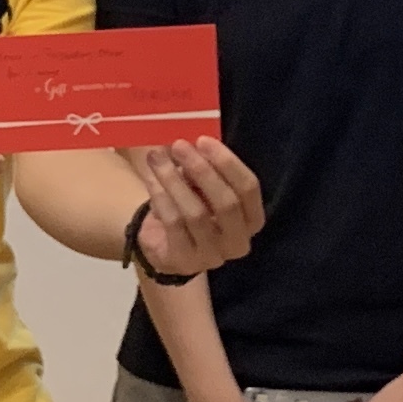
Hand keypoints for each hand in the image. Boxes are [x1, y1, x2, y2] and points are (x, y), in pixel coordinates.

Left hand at [130, 136, 264, 275]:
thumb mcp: (203, 186)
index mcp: (252, 218)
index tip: (203, 140)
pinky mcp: (184, 261)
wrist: (164, 243)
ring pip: (196, 213)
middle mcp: (238, 241)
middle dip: (201, 170)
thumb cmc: (192, 205)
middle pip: (227, 202)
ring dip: (174, 180)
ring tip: (157, 157)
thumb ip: (205, 167)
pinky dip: (161, 197)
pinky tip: (151, 179)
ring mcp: (212, 256)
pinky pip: (174, 224)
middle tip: (179, 146)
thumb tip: (190, 142)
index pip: (249, 188)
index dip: (227, 162)